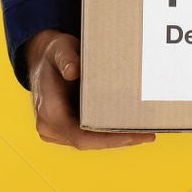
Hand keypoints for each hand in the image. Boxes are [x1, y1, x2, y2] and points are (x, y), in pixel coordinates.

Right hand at [24, 29, 155, 148]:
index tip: (131, 135)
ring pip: (89, 142)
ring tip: (145, 134)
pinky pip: (88, 136)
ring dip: (116, 139)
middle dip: (118, 141)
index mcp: (48, 111)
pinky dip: (109, 134)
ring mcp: (56, 130)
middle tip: (148, 135)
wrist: (44, 60)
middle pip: (87, 142)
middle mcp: (49, 126)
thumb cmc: (55, 54)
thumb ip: (66, 58)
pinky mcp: (65, 129)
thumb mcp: (60, 49)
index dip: (106, 140)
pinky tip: (131, 129)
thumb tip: (74, 71)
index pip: (78, 136)